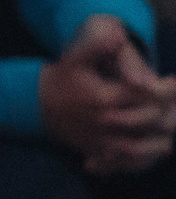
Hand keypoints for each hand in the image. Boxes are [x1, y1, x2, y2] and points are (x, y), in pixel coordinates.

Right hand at [41, 15, 175, 172]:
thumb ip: (96, 46)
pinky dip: (142, 162)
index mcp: (103, 98)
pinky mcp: (97, 152)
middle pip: (148, 122)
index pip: (145, 95)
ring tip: (168, 131)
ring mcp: (100, 141)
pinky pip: (125, 164)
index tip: (173, 82)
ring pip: (140, 149)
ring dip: (159, 142)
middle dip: (169, 113)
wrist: (36, 105)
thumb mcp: (75, 58)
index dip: (166, 90)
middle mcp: (104, 122)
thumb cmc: (62, 80)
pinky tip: (152, 152)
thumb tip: (117, 35)